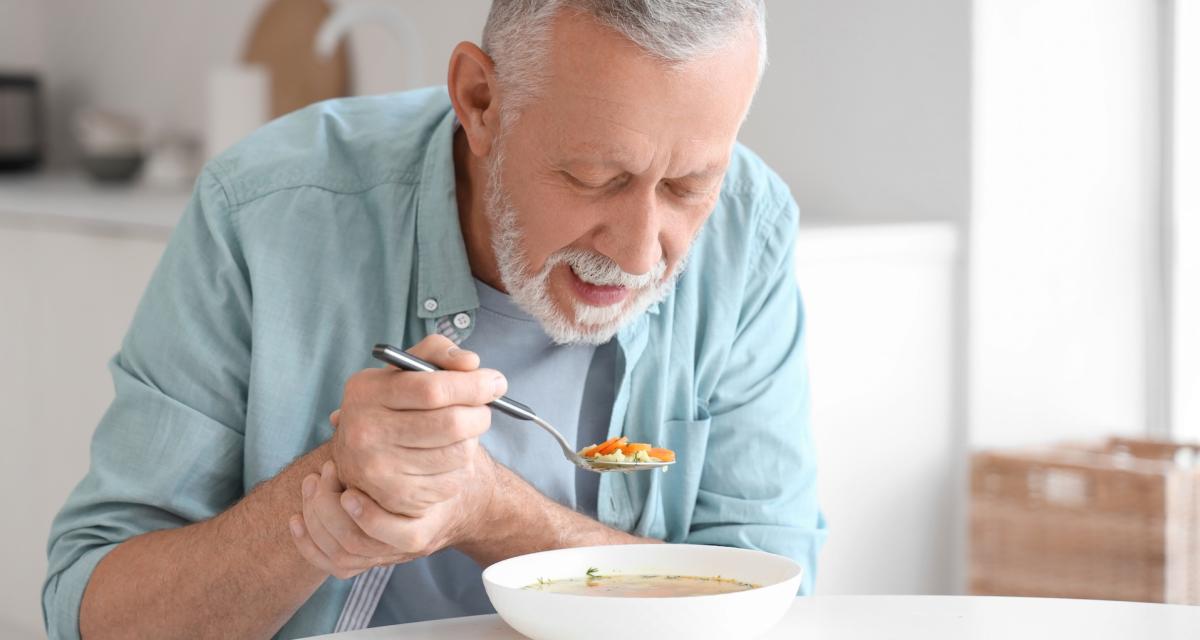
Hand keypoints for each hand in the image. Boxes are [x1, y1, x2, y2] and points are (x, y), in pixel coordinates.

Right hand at [287, 335, 505, 577]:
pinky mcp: (399, 498)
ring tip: (463, 432)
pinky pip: (454, 480)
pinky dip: (462, 466)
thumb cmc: (393, 403)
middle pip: (451, 424)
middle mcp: (366, 433)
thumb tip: (471, 363)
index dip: (473, 386)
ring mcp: (380, 470)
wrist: (362, 455)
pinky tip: (448, 456)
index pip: (433, 389)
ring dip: (473, 440)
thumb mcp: (404, 369)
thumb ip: (437, 352)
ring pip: (458, 453)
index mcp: (367, 393)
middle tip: (485, 409)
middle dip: (480, 414)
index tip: (497, 382)